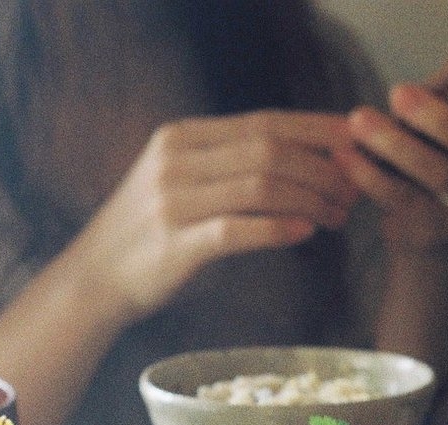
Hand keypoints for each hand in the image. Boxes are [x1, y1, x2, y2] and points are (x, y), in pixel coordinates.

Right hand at [69, 110, 361, 322]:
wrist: (92, 281)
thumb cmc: (147, 236)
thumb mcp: (180, 181)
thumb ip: (228, 164)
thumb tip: (302, 159)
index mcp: (182, 137)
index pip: (265, 120)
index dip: (317, 129)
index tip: (355, 143)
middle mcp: (176, 160)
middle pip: (270, 149)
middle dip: (323, 168)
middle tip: (354, 190)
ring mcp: (173, 202)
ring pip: (261, 185)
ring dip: (310, 199)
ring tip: (338, 217)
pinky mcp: (174, 245)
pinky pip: (237, 229)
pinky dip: (278, 229)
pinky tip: (306, 233)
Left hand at [336, 74, 447, 252]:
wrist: (429, 231)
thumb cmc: (442, 158)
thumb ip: (447, 110)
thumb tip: (406, 92)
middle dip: (439, 119)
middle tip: (398, 92)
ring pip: (444, 176)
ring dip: (398, 145)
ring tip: (360, 121)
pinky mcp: (437, 229)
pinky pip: (404, 199)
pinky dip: (371, 175)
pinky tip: (346, 155)